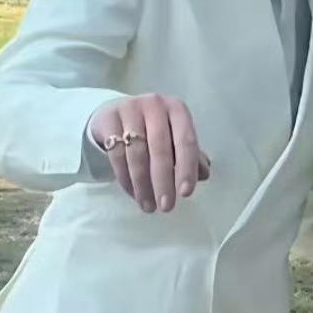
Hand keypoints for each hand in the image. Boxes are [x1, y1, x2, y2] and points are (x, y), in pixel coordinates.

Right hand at [90, 95, 210, 212]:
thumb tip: (204, 175)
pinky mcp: (108, 119)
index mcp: (177, 109)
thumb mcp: (174, 137)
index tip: (185, 193)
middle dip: (163, 181)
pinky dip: (126, 179)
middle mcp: (155, 105)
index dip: (187, 168)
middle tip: (166, 206)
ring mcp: (129, 110)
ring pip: (137, 154)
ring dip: (143, 185)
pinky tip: (133, 194)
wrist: (116, 113)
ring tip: (148, 206)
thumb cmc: (153, 128)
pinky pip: (117, 155)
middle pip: (160, 148)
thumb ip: (190, 155)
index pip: (186, 141)